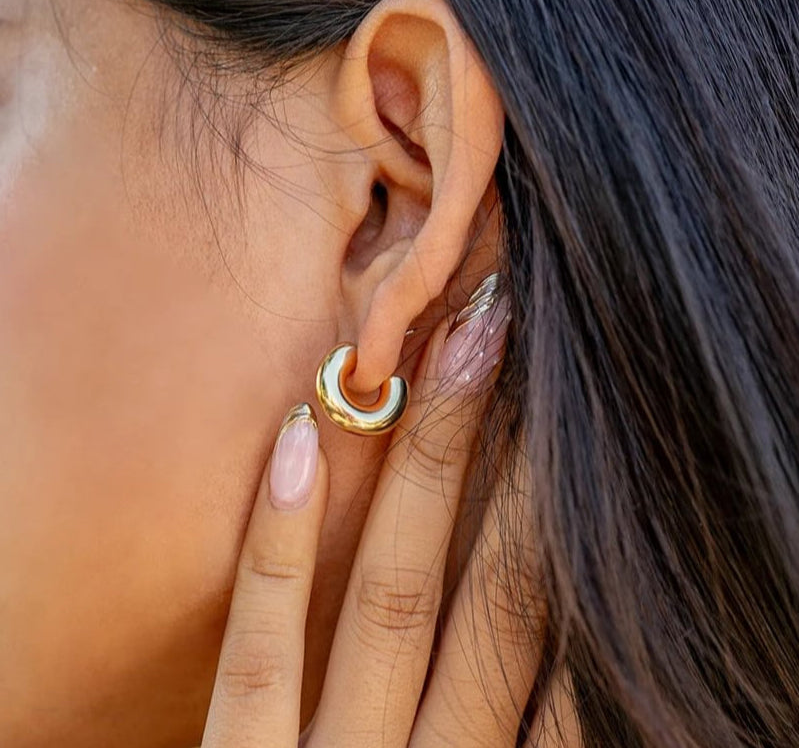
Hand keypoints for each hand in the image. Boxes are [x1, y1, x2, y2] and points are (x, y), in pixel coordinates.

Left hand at [199, 289, 544, 747]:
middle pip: (494, 598)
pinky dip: (278, 549)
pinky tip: (292, 442)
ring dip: (427, 473)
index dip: (568, 525)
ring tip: (448, 355)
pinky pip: (260, 658)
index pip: (555, 643)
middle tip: (518, 336)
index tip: (576, 426)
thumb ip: (521, 733)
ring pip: (392, 601)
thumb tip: (569, 649)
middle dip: (517, 464)